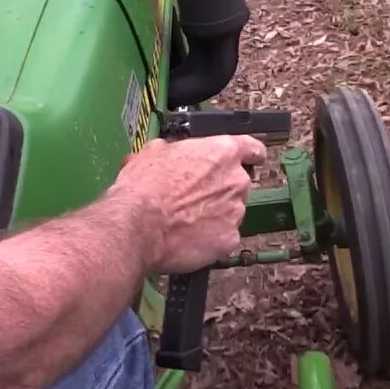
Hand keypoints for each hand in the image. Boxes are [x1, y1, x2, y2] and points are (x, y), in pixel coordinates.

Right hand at [111, 135, 266, 273]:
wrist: (136, 226)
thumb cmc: (143, 189)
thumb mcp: (154, 152)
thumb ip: (175, 149)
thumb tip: (169, 151)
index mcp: (222, 153)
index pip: (253, 148)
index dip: (250, 154)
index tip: (249, 159)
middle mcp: (236, 181)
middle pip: (238, 184)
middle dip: (220, 190)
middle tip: (194, 197)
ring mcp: (235, 212)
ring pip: (231, 212)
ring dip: (215, 215)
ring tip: (186, 220)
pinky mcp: (229, 240)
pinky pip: (224, 237)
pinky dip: (211, 238)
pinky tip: (189, 237)